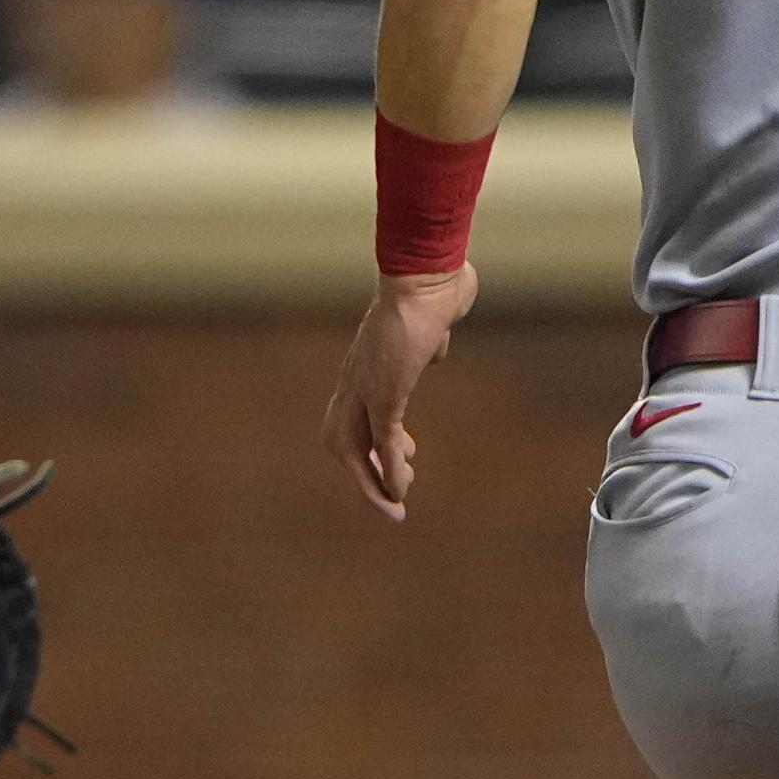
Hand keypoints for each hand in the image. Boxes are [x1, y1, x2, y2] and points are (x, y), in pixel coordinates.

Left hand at [323, 263, 476, 521]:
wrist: (425, 272)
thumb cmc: (432, 285)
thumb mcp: (431, 322)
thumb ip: (429, 340)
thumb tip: (436, 345)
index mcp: (366, 363)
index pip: (353, 412)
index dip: (369, 440)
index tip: (405, 455)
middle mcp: (357, 379)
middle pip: (341, 437)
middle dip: (363, 472)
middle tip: (392, 497)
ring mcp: (365, 386)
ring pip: (354, 449)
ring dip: (372, 484)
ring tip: (395, 507)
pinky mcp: (383, 392)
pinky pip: (380, 442)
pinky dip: (388, 471)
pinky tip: (401, 490)